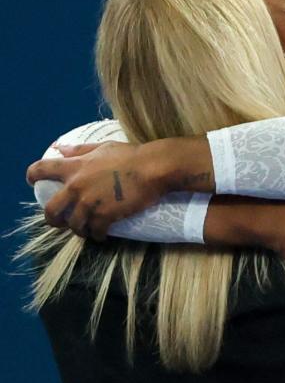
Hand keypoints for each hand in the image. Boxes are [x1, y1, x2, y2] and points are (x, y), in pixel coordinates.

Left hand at [26, 142, 162, 239]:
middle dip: (53, 219)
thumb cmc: (131, 155)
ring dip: (79, 229)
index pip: (41, 170)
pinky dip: (98, 235)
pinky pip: (95, 232)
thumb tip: (59, 148)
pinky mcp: (106, 216)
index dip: (32, 176)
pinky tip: (102, 235)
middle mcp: (76, 187)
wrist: (153, 168)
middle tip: (60, 221)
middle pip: (51, 210)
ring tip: (87, 230)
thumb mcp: (103, 148)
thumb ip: (79, 150)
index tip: (33, 182)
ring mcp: (90, 203)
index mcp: (74, 167)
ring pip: (74, 225)